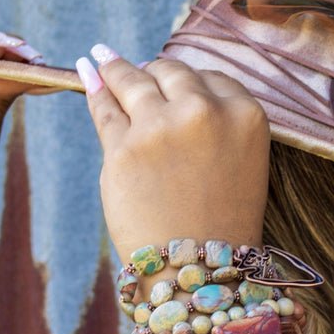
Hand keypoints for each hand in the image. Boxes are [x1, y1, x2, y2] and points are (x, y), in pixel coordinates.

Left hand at [80, 47, 281, 333]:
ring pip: (133, 80)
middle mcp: (206, 111)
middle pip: (171, 70)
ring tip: (101, 57)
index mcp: (246, 115)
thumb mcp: (238, 162)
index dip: (187, 80)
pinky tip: (88, 72)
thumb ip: (214, 121)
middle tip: (136, 70)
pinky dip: (93, 87)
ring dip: (115, 67)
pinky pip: (104, 108)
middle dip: (153, 71)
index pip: (210, 76)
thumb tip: (167, 81)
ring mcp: (161, 127)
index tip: (171, 80)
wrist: (197, 276)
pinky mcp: (123, 147)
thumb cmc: (220, 223)